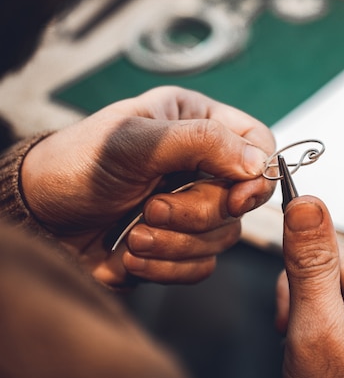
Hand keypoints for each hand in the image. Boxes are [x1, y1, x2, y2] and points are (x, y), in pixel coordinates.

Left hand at [21, 86, 275, 286]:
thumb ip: (201, 142)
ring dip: (177, 243)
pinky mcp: (180, 244)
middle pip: (242, 199)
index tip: (237, 198)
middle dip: (195, 214)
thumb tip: (259, 164)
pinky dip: (169, 267)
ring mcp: (192, 207)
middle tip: (152, 209)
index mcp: (198, 124)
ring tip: (134, 235)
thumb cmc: (78, 164)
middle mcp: (203, 165)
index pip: (258, 143)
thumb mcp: (135, 141)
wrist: (37, 217)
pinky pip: (202, 265)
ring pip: (223, 237)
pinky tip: (133, 254)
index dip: (257, 174)